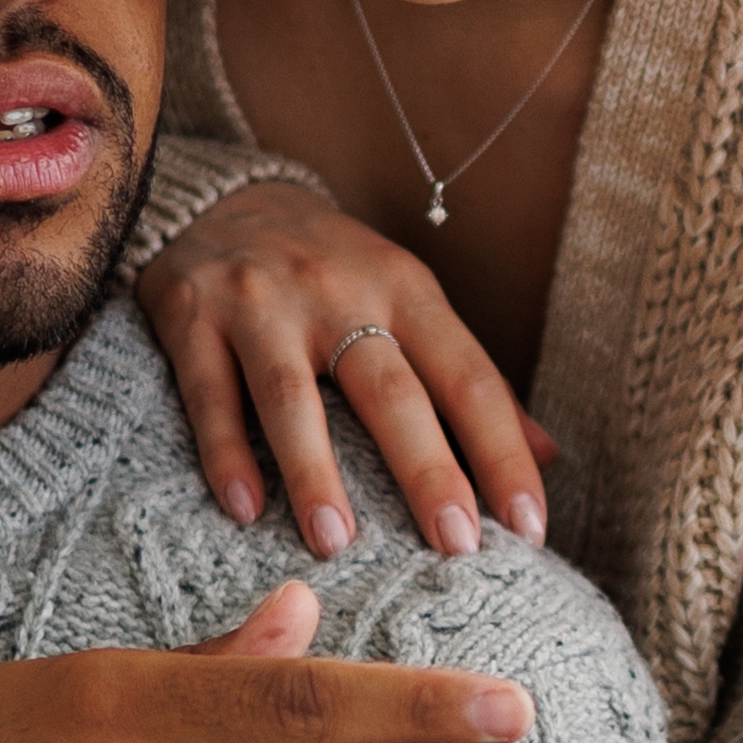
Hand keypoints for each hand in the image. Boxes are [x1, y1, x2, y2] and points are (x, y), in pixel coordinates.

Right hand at [139, 180, 555, 559]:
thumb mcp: (409, 302)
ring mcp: (263, 305)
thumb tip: (549, 456)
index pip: (469, 380)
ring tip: (336, 544)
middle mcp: (339, 292)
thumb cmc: (334, 270)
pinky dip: (227, 453)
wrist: (223, 196)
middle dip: (428, 470)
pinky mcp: (193, 318)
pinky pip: (210, 395)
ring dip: (315, 473)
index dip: (503, 454)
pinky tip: (244, 510)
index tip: (529, 528)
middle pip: (391, 392)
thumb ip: (469, 379)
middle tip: (455, 546)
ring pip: (292, 397)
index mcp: (406, 291)